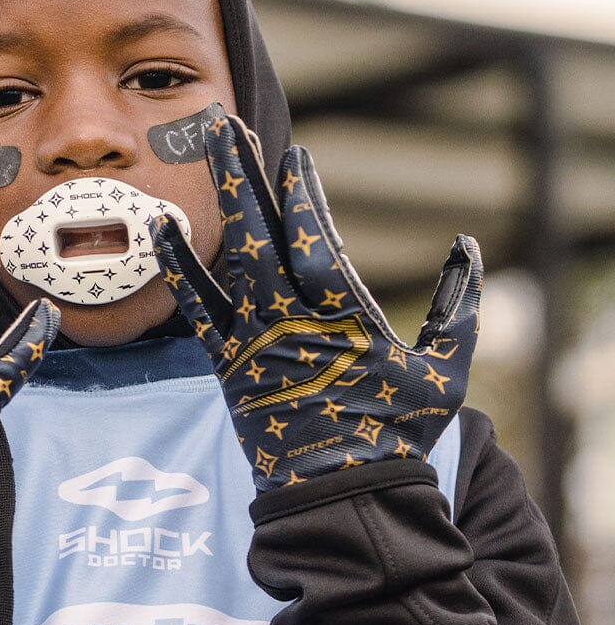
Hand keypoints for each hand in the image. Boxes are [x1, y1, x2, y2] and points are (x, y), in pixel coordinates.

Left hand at [151, 115, 481, 492]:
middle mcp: (290, 320)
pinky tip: (158, 226)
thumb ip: (459, 310)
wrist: (339, 500)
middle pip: (261, 232)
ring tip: (198, 155)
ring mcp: (252, 339)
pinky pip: (196, 306)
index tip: (293, 156)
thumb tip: (466, 250)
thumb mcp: (445, 373)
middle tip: (223, 125)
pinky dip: (178, 265)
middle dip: (243, 175)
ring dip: (215, 201)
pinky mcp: (227, 361)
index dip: (303, 195)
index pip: (316, 241)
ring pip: (228, 257)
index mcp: (344, 318)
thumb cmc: (396, 436)